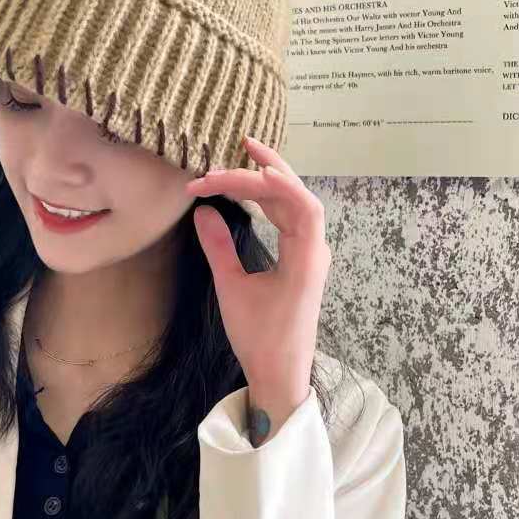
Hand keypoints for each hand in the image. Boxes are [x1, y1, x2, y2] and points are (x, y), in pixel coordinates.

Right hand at [185, 134, 331, 406]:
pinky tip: (255, 192)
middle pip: (298, 196)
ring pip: (295, 205)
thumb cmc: (260, 339)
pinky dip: (273, 201)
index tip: (231, 173)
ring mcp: (311, 255)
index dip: (270, 180)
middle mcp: (315, 250)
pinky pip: (291, 219)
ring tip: (244, 158)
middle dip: (268, 169)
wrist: (281, 374)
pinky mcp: (302, 261)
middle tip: (241, 144)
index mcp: (307, 258)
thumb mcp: (234, 292)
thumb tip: (203, 210)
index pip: (296, 203)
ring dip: (270, 182)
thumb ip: (219, 248)